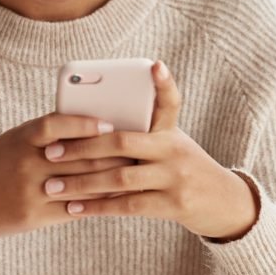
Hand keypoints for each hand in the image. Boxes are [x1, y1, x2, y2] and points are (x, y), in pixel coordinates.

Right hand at [0, 114, 132, 245]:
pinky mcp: (33, 216)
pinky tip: (116, 200)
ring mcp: (29, 191)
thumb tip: (96, 125)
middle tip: (139, 150)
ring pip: (80, 184)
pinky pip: (73, 209)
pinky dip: (97, 203)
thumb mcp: (15, 140)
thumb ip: (49, 133)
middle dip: (111, 154)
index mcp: (21, 138)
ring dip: (112, 180)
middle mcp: (25, 163)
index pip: (54, 124)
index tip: (109, 124)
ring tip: (136, 175)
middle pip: (76, 157)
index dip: (83, 124)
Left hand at [40, 62, 259, 240]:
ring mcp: (175, 178)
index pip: (170, 101)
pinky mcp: (173, 204)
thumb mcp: (172, 145)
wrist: (224, 204)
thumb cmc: (184, 169)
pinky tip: (74, 209)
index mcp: (171, 131)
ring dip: (81, 183)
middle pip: (123, 142)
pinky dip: (97, 207)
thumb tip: (91, 126)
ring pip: (119, 178)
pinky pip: (127, 205)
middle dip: (82, 147)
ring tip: (51, 187)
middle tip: (50, 152)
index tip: (155, 65)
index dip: (164, 83)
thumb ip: (142, 136)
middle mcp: (174, 150)